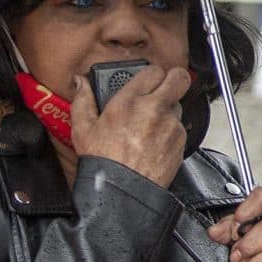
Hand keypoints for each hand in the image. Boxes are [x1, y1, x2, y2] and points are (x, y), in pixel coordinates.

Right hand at [68, 64, 190, 187]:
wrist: (122, 191)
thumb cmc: (103, 162)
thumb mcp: (82, 129)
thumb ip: (83, 99)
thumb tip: (81, 82)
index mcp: (129, 101)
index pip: (154, 70)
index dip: (151, 74)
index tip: (146, 81)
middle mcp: (154, 109)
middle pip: (179, 78)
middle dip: (174, 80)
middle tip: (165, 87)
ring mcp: (171, 125)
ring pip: (179, 106)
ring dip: (168, 110)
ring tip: (150, 125)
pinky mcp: (180, 141)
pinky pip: (180, 128)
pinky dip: (171, 131)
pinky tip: (154, 142)